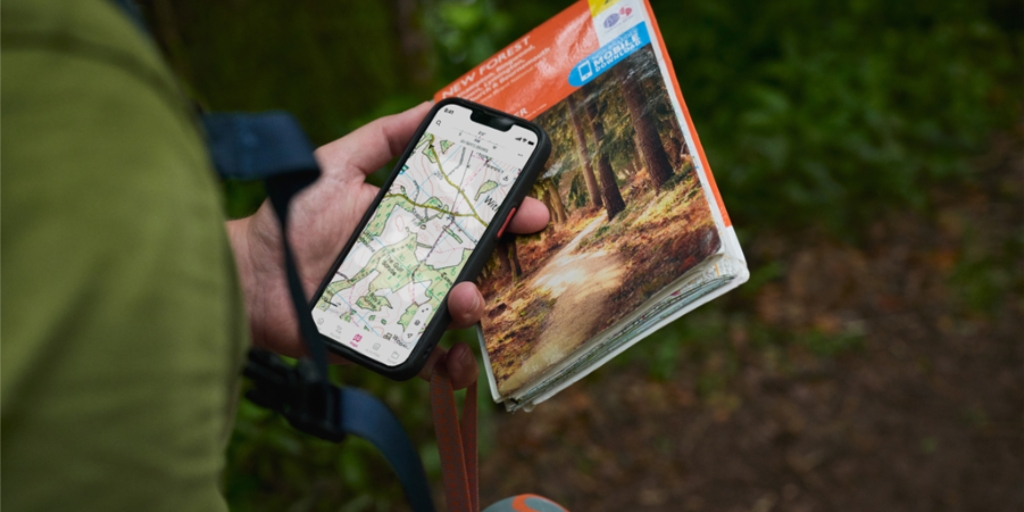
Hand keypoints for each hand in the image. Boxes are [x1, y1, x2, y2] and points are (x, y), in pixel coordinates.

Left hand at [226, 101, 548, 388]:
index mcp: (416, 222)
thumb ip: (382, 138)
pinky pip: (433, 359)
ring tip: (466, 298)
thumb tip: (430, 107)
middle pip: (479, 264)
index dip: (506, 213)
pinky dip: (451, 366)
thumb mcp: (338, 165)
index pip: (473, 217)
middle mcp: (421, 263)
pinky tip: (454, 360)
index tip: (531, 208)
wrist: (250, 276)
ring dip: (477, 307)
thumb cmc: (291, 217)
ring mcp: (410, 304)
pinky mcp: (391, 342)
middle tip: (517, 245)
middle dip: (507, 258)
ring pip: (462, 311)